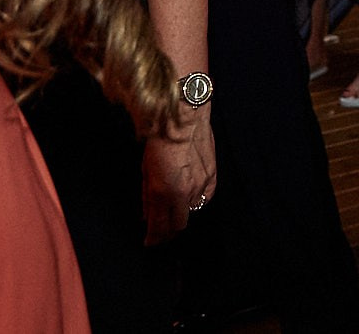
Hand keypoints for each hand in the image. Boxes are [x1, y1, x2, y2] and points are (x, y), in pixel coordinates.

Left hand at [142, 108, 216, 243]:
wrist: (184, 117)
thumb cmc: (160, 140)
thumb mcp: (145, 171)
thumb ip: (147, 198)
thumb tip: (147, 216)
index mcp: (165, 193)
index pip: (160, 228)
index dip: (154, 238)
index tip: (150, 241)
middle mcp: (185, 193)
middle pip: (178, 225)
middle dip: (168, 231)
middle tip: (160, 230)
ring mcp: (201, 185)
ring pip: (192, 211)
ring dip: (182, 213)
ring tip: (173, 209)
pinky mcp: (213, 176)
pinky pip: (205, 198)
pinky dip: (196, 201)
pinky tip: (189, 196)